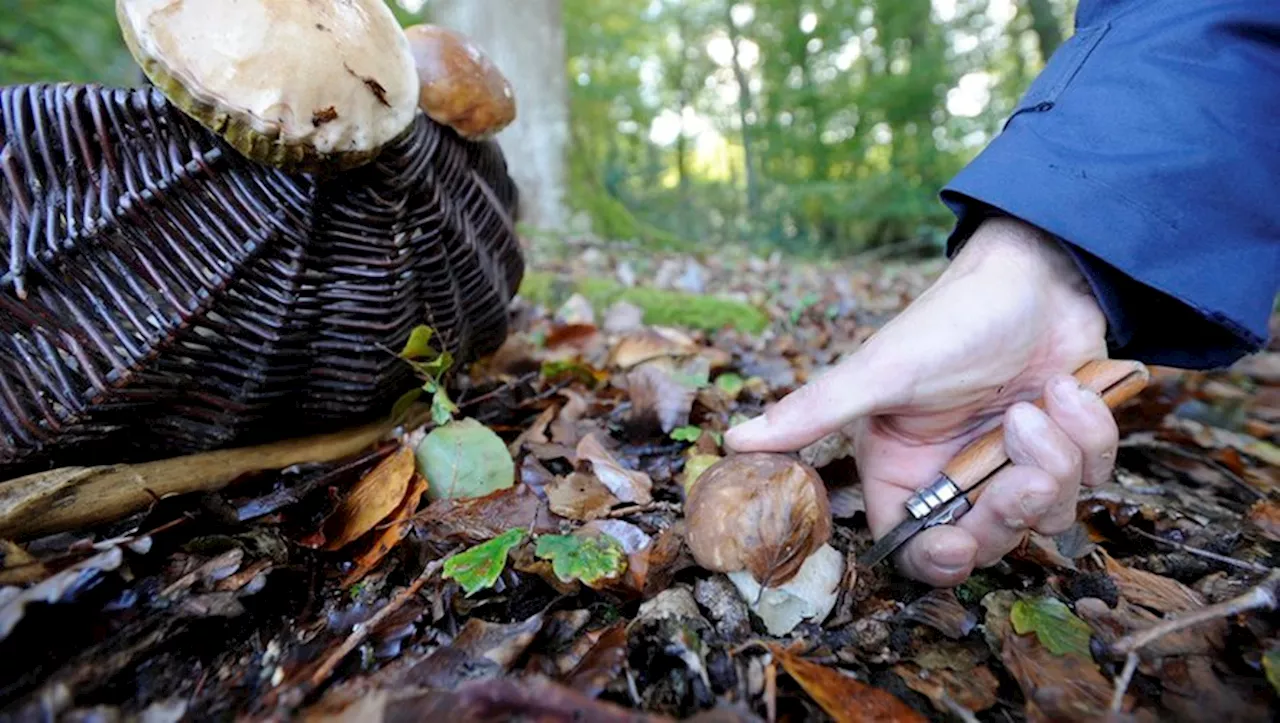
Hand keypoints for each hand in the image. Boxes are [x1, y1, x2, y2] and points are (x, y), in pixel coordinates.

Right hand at [724, 216, 1118, 585]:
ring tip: (1042, 402)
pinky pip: (1094, 476)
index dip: (942, 560)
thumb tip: (732, 440)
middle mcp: (958, 474)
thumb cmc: (951, 320)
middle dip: (1013, 505)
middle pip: (990, 540)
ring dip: (1057, 456)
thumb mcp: (881, 372)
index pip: (917, 548)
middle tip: (1021, 459)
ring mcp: (1015, 462)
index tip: (963, 544)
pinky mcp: (1066, 446)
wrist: (1037, 273)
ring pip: (1050, 511)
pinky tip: (1068, 388)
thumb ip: (815, 413)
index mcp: (905, 467)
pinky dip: (1090, 433)